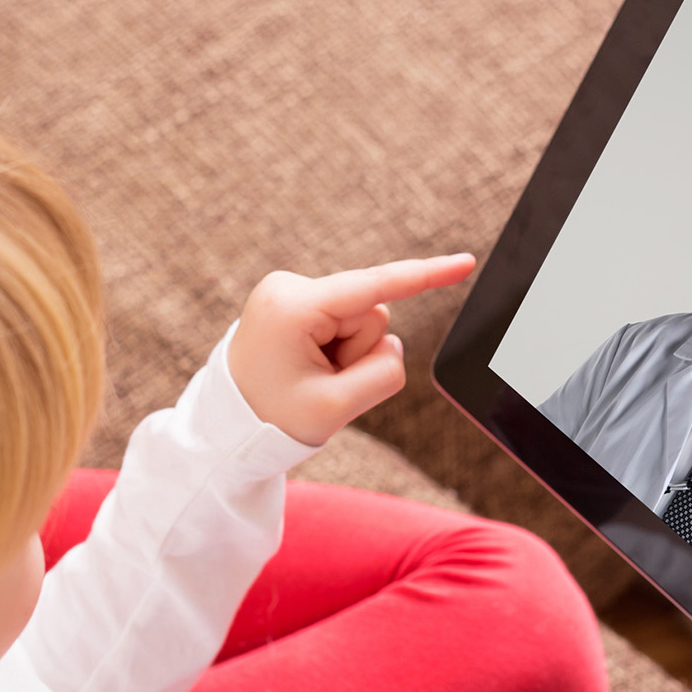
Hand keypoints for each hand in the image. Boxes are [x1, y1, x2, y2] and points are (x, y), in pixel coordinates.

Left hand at [227, 254, 475, 445]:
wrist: (226, 428)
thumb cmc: (270, 422)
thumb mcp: (335, 409)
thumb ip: (384, 373)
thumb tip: (393, 345)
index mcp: (293, 307)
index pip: (374, 287)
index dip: (426, 276)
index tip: (466, 263)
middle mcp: (289, 287)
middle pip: (370, 314)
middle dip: (357, 354)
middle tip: (317, 384)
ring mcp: (289, 292)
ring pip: (360, 321)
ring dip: (345, 356)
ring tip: (306, 378)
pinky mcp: (294, 302)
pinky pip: (343, 323)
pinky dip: (335, 352)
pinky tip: (304, 368)